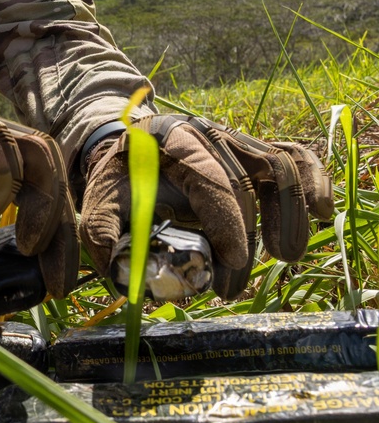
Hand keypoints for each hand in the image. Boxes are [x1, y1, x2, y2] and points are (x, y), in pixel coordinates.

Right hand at [0, 83, 78, 309]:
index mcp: (2, 165)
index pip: (49, 196)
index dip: (62, 240)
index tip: (57, 284)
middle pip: (54, 174)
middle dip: (62, 230)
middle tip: (53, 278)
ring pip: (37, 152)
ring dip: (42, 205)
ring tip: (26, 246)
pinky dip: (1, 183)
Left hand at [80, 113, 332, 298]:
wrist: (128, 147)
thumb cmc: (118, 177)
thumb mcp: (99, 198)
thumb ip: (102, 231)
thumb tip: (122, 275)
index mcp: (172, 141)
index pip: (210, 175)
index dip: (226, 217)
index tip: (231, 257)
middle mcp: (211, 135)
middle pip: (244, 181)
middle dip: (246, 237)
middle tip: (231, 287)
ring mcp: (237, 141)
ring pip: (278, 166)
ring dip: (288, 213)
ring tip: (287, 256)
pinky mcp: (254, 152)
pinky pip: (293, 157)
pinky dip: (312, 181)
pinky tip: (322, 211)